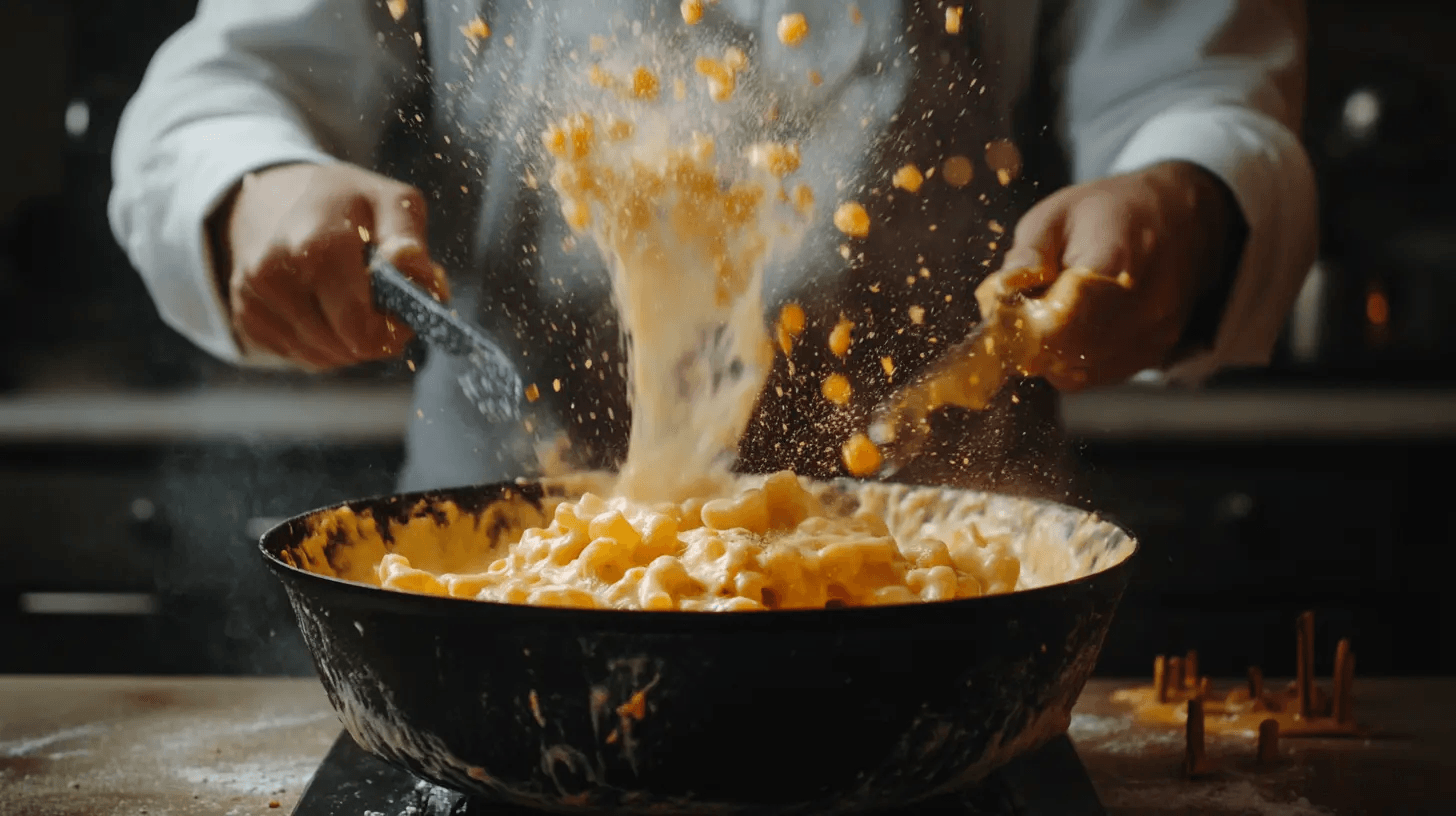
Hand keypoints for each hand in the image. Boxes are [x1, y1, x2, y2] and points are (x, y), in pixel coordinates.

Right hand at [210, 162, 448, 368]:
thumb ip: (409, 239)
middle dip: (374, 336)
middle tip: (385, 308)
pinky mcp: (246, 318)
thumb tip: (419, 274)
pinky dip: (323, 344)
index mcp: (316, 245)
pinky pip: (299, 357)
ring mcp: (253, 298)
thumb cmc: (346, 202)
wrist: (273, 196)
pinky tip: (328, 310)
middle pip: (344, 347)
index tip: (404, 312)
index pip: (360, 328)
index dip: (393, 330)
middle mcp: (274, 274)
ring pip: (322, 358)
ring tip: (355, 303)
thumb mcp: (391, 201)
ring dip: (350, 343)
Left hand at [976, 161, 1236, 390]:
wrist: (1181, 217)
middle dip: (1033, 340)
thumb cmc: (1108, 211)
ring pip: (1079, 369)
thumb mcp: (1056, 214)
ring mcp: (1155, 332)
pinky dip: (1073, 359)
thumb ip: (1027, 254)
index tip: (1009, 313)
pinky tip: (1075, 327)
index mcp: (1116, 257)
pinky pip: (1096, 374)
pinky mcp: (1157, 352)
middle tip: (1024, 312)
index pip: (1063, 317)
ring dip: (1051, 352)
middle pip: (1068, 348)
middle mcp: (1145, 303)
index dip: (1027, 325)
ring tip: (1052, 313)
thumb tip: (1003, 291)